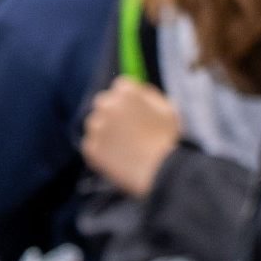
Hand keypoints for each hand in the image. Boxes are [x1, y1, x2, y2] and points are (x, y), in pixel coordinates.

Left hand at [82, 77, 182, 198]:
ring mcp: (97, 126)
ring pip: (96, 125)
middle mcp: (107, 104)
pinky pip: (92, 146)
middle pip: (104, 103)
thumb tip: (135, 90)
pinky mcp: (91, 147)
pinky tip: (119, 160)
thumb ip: (147, 96)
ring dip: (106, 133)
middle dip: (113, 115)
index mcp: (126, 91)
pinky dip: (101, 153)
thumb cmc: (168, 140)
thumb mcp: (167, 108)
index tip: (134, 116)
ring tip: (126, 150)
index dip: (128, 103)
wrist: (163, 171)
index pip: (120, 88)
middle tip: (127, 133)